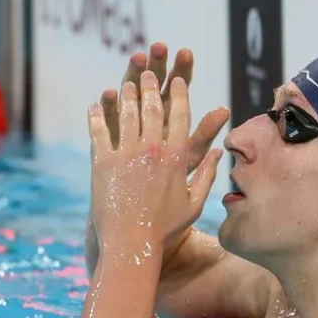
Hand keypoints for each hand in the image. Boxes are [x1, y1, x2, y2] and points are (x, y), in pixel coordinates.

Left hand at [88, 71, 222, 255]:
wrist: (131, 244)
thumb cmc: (165, 228)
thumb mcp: (194, 203)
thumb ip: (208, 175)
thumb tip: (221, 153)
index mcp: (176, 157)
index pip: (180, 116)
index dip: (179, 95)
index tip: (177, 82)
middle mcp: (152, 150)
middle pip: (152, 108)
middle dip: (151, 87)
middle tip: (148, 73)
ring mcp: (125, 154)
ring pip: (127, 114)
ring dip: (127, 95)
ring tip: (127, 83)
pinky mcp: (102, 163)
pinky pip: (99, 131)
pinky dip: (97, 116)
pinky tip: (95, 105)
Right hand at [100, 43, 227, 173]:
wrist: (145, 200)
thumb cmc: (172, 178)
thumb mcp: (191, 153)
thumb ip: (205, 132)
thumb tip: (226, 110)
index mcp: (172, 112)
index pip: (179, 84)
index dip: (182, 68)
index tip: (186, 52)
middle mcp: (149, 109)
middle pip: (154, 81)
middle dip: (157, 63)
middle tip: (159, 47)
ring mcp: (128, 116)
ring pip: (131, 90)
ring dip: (133, 74)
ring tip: (137, 59)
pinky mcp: (110, 130)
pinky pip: (109, 116)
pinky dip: (109, 105)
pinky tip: (109, 94)